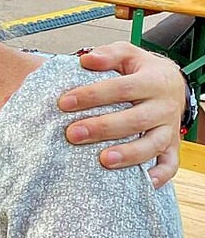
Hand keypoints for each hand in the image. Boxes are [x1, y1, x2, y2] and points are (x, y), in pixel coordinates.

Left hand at [58, 42, 183, 186]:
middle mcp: (164, 106)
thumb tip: (85, 60)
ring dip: (129, 155)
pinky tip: (143, 184)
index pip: (122, 88)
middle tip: (72, 134)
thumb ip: (107, 55)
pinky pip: (171, 164)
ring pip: (153, 145)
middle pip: (135, 120)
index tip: (64, 102)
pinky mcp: (173, 145)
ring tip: (103, 160)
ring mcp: (170, 128)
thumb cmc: (140, 69)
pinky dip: (160, 175)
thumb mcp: (126, 53)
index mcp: (153, 81)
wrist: (172, 82)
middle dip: (102, 128)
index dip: (92, 95)